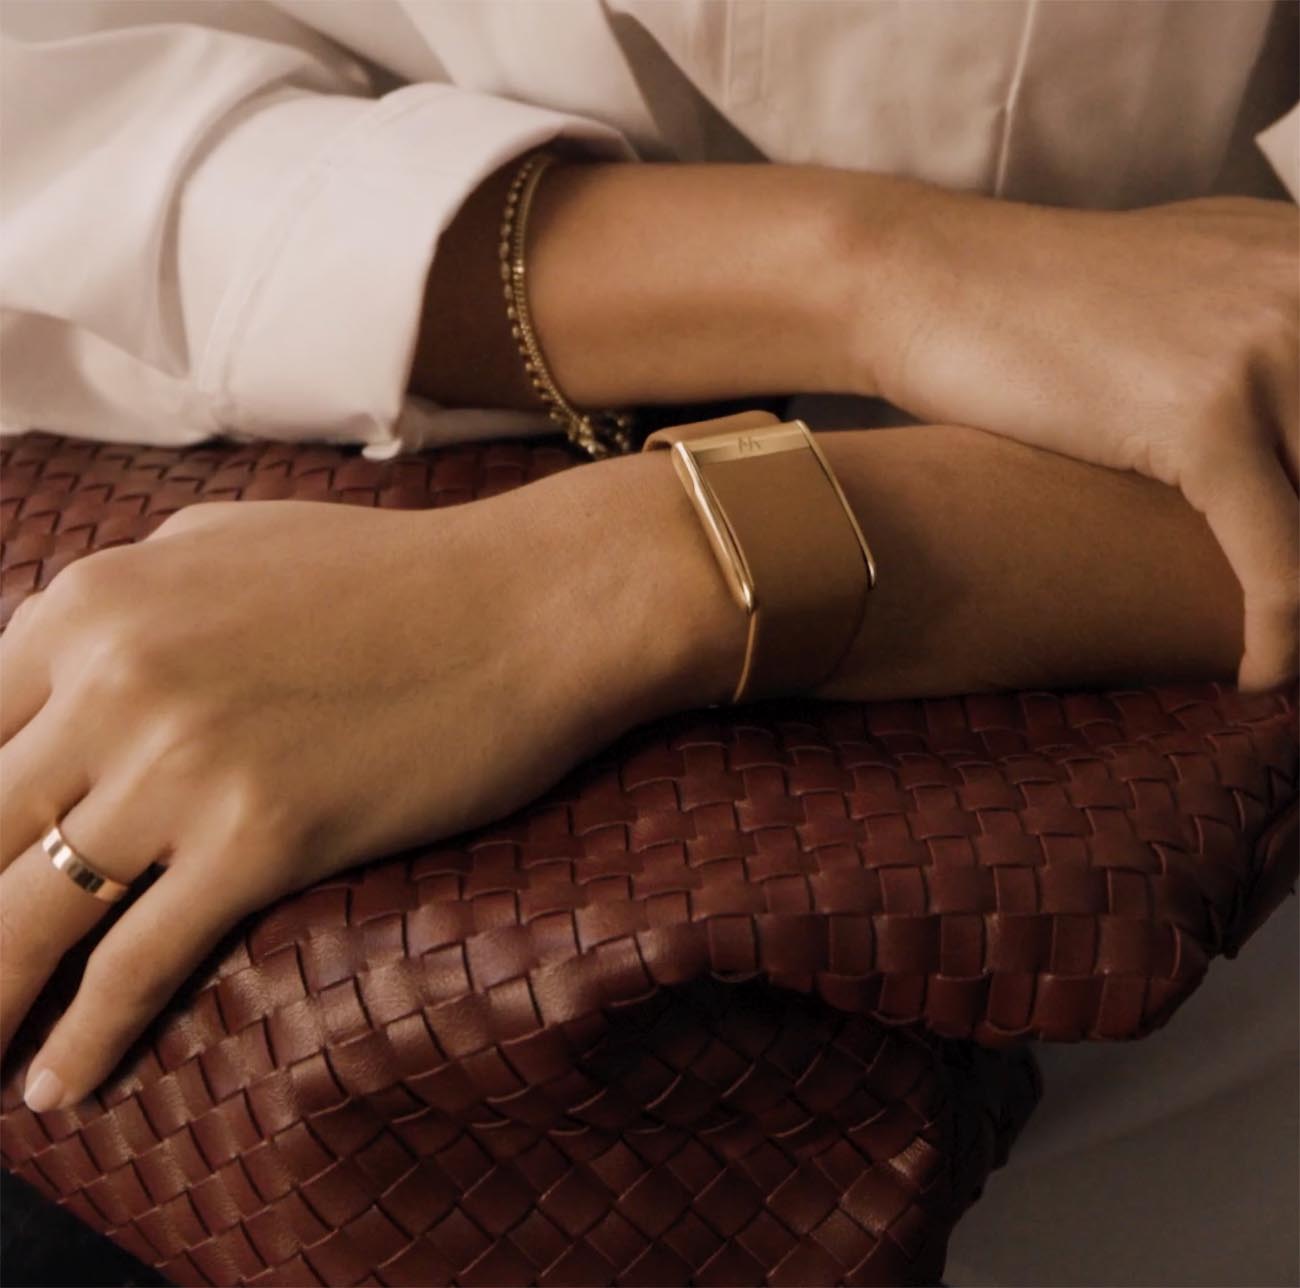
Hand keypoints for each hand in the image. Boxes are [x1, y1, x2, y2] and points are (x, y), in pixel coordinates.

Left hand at [0, 452, 738, 1111]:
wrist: (532, 604)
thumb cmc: (392, 575)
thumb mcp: (224, 545)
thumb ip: (119, 605)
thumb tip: (46, 670)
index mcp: (94, 603)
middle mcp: (116, 679)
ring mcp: (186, 761)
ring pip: (27, 913)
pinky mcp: (264, 836)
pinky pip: (137, 962)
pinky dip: (87, 1038)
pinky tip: (63, 1088)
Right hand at [855, 190, 1298, 690]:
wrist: (934, 283)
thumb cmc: (1044, 302)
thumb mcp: (1194, 280)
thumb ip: (1278, 321)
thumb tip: (1291, 416)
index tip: (1297, 551)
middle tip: (1292, 605)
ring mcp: (1264, 350)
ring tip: (1282, 649)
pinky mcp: (1199, 417)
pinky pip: (1281, 567)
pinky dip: (1281, 641)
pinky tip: (1259, 677)